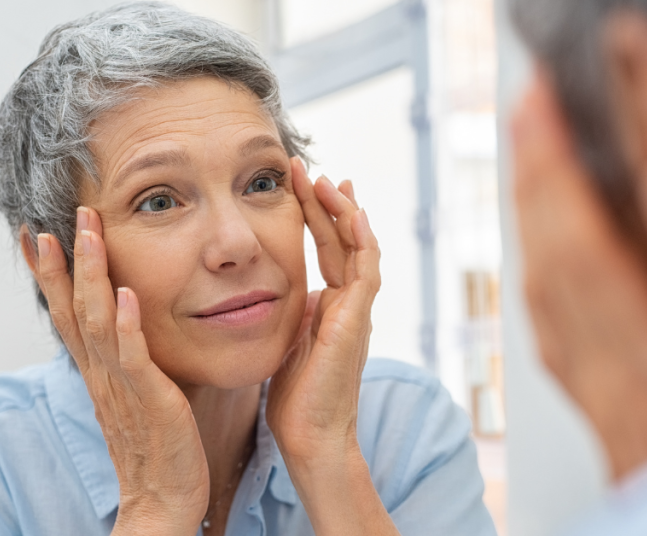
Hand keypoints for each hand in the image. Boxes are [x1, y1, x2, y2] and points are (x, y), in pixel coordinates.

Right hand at [34, 207, 207, 534]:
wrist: (163, 500)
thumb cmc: (157, 446)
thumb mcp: (134, 393)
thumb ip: (128, 358)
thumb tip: (128, 323)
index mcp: (97, 371)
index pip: (66, 313)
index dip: (50, 274)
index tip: (36, 234)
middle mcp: (100, 373)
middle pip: (71, 309)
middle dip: (63, 262)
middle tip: (55, 218)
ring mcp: (121, 385)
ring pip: (96, 321)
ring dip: (91, 275)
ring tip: (88, 233)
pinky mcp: (149, 399)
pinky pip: (133, 357)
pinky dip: (126, 324)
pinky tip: (125, 294)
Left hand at [265, 158, 397, 535]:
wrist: (310, 435)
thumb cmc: (295, 399)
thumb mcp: (287, 342)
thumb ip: (291, 313)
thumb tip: (280, 290)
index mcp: (331, 307)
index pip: (328, 249)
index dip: (316, 215)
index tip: (301, 184)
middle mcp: (348, 304)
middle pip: (343, 240)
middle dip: (327, 202)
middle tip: (309, 168)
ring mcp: (357, 311)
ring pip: (359, 248)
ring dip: (344, 212)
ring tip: (327, 179)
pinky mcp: (357, 321)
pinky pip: (366, 272)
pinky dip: (362, 241)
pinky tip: (352, 214)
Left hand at [512, 71, 646, 477]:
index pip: (589, 258)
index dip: (562, 183)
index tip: (547, 122)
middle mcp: (602, 368)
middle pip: (552, 258)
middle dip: (537, 177)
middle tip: (529, 111)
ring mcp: (585, 378)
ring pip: (541, 280)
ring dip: (532, 210)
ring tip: (532, 152)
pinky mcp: (583, 386)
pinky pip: (545, 313)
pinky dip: (538, 256)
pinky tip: (539, 235)